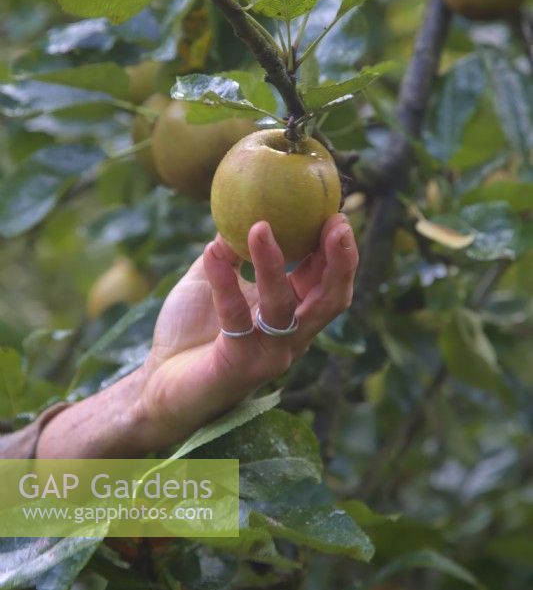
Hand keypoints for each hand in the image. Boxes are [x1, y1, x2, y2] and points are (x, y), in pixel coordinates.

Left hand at [135, 213, 357, 450]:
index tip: (335, 214)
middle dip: (339, 261)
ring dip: (273, 263)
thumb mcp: (212, 279)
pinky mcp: (241, 365)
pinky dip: (224, 282)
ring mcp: (269, 354)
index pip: (328, 283)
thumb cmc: (190, 331)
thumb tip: (239, 207)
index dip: (338, 251)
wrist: (158, 382)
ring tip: (259, 227)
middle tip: (335, 223)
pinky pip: (236, 318)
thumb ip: (229, 250)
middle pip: (329, 300)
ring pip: (284, 307)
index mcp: (291, 315)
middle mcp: (290, 337)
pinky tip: (210, 253)